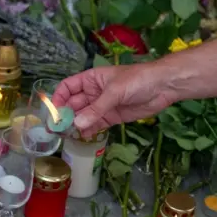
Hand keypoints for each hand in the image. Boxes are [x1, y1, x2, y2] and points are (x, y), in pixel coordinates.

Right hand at [52, 63, 174, 136]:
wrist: (163, 87)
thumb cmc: (137, 80)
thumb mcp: (115, 91)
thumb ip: (96, 109)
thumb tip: (77, 124)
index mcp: (91, 79)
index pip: (68, 87)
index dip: (59, 97)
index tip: (53, 111)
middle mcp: (94, 92)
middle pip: (74, 104)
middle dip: (65, 115)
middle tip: (57, 129)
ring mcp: (103, 106)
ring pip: (84, 116)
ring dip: (76, 125)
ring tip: (67, 136)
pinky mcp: (113, 117)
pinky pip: (97, 125)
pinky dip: (89, 131)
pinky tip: (82, 137)